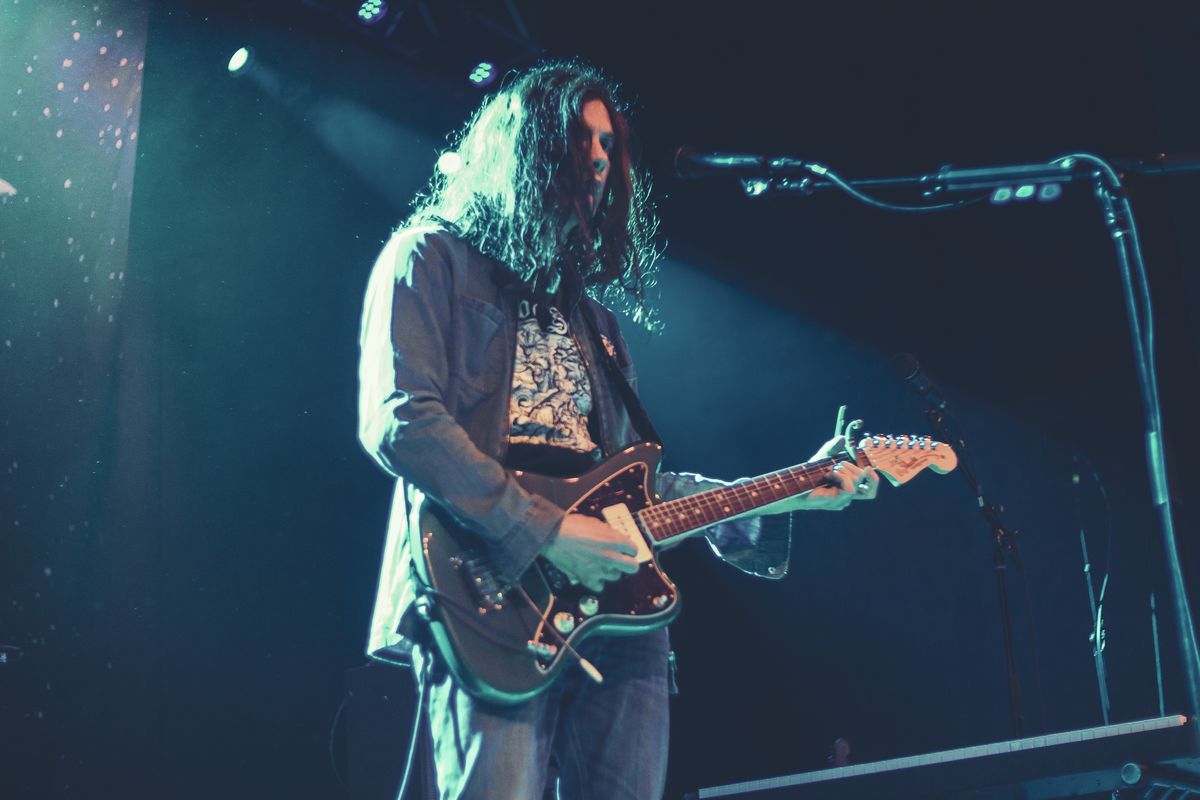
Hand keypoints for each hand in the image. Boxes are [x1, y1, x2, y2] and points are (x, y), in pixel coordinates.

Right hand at [543, 513, 639, 591]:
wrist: (553, 535)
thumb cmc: (571, 526)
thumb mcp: (596, 523)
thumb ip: (609, 533)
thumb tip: (615, 538)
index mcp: (614, 540)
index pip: (634, 549)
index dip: (629, 549)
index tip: (625, 549)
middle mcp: (610, 556)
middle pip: (632, 567)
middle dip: (628, 563)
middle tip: (623, 560)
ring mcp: (599, 569)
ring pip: (615, 576)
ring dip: (611, 571)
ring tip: (602, 565)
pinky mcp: (587, 578)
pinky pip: (599, 586)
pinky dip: (597, 581)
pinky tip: (593, 574)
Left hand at [764, 406, 880, 512]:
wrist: (795, 485)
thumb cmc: (809, 474)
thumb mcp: (823, 457)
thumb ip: (833, 448)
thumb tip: (842, 437)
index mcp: (847, 489)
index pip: (869, 490)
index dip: (874, 480)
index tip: (869, 467)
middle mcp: (847, 497)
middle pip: (866, 483)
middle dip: (852, 467)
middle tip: (837, 465)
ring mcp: (843, 501)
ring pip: (857, 480)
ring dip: (843, 469)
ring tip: (830, 470)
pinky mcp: (837, 501)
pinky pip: (849, 486)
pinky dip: (840, 476)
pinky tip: (828, 475)